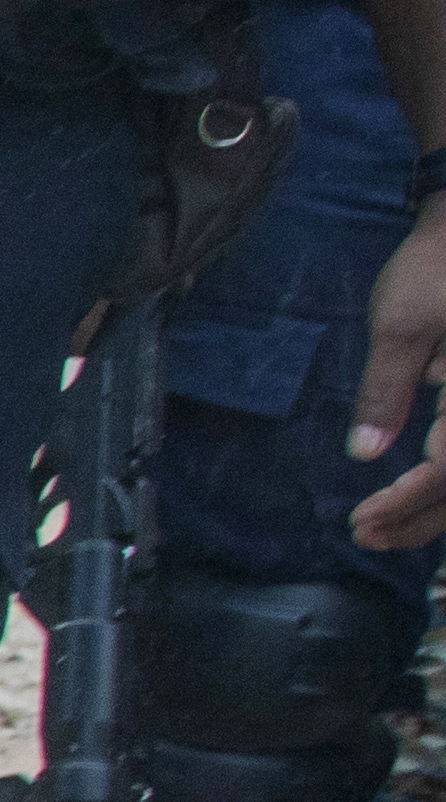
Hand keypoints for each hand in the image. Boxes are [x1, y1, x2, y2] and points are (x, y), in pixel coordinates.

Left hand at [348, 200, 445, 550]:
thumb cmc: (440, 265)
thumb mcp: (403, 323)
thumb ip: (386, 390)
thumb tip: (365, 454)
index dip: (410, 499)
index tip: (363, 517)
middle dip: (422, 518)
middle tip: (365, 536)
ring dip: (438, 509)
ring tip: (383, 531)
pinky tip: (416, 498)